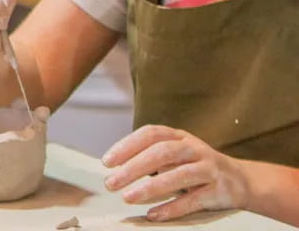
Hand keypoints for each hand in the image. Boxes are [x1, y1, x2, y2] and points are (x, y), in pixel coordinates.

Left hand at [103, 125, 248, 221]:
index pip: (150, 134)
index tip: (107, 161)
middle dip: (133, 167)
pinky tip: (154, 214)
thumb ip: (151, 156)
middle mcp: (194, 148)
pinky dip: (173, 207)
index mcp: (179, 136)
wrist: (241, 180)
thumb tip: (117, 167)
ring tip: (128, 197)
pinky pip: (194, 200)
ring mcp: (209, 168)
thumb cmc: (197, 166)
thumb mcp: (176, 154)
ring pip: (178, 175)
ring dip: (150, 187)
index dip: (127, 145)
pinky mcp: (219, 191)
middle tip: (111, 182)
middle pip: (161, 153)